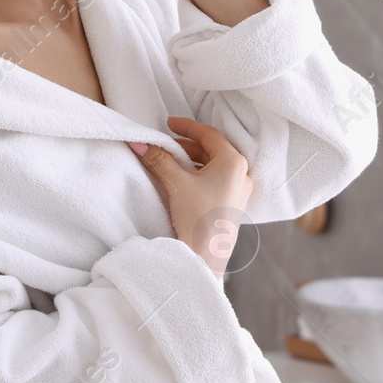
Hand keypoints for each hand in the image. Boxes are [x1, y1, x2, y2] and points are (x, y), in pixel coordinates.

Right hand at [128, 116, 250, 279]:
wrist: (204, 259)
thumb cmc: (197, 218)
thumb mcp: (176, 183)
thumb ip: (159, 159)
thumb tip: (140, 143)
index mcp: (234, 163)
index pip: (209, 135)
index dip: (187, 127)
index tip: (169, 123)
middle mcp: (242, 174)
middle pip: (213, 150)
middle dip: (187, 145)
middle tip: (166, 144)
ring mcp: (240, 191)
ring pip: (214, 166)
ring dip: (193, 160)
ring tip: (171, 161)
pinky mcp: (233, 205)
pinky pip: (217, 180)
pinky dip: (199, 174)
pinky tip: (183, 179)